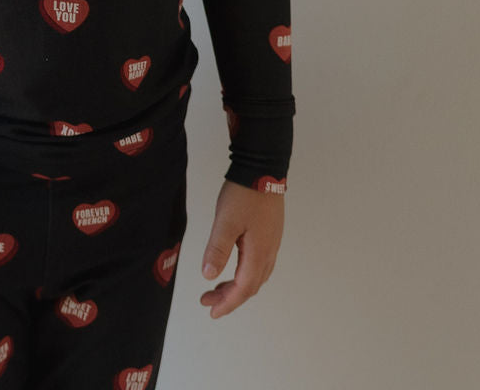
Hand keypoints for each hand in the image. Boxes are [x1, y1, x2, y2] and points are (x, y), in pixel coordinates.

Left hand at [199, 178, 283, 318]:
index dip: (227, 303)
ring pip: (256, 276)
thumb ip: (217, 249)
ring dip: (237, 286)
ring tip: (217, 288)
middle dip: (230, 298)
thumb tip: (208, 276)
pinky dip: (245, 273)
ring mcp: (271, 242)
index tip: (211, 311)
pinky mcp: (270, 233)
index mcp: (259, 252)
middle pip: (251, 286)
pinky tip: (234, 268)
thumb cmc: (244, 193)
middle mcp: (269, 251)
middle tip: (208, 301)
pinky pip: (259, 264)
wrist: (263, 167)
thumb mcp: (226, 221)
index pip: (243, 288)